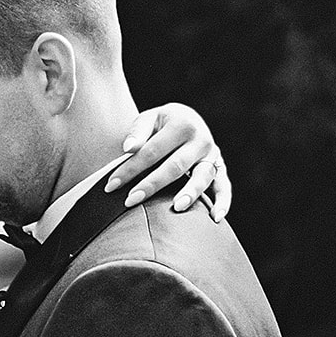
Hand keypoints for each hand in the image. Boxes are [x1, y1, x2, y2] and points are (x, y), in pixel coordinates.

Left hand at [105, 102, 230, 220]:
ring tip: (176, 207)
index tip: (111, 185)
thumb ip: (138, 131)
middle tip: (130, 200)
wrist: (187, 120)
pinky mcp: (220, 169)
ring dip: (190, 193)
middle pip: (175, 166)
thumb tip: (128, 148)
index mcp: (182, 124)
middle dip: (151, 184)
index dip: (130, 169)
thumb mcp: (149, 118)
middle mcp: (201, 140)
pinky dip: (223, 202)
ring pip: (202, 177)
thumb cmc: (162, 124)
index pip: (151, 151)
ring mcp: (213, 156)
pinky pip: (224, 187)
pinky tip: (215, 217)